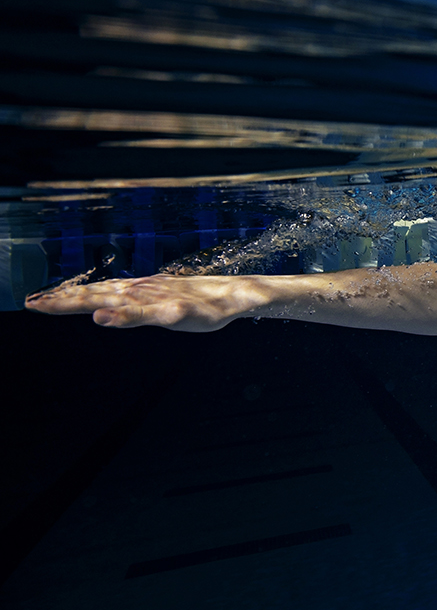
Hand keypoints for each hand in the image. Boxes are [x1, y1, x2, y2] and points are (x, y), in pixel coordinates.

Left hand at [26, 274, 267, 331]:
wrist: (233, 296)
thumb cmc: (197, 303)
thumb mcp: (160, 307)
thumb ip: (132, 309)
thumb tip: (102, 311)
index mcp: (134, 292)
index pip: (92, 293)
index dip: (63, 298)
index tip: (32, 301)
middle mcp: (140, 292)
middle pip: (95, 295)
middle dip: (62, 300)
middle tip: (30, 303)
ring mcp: (155, 300)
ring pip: (113, 300)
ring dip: (81, 302)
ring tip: (52, 305)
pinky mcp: (173, 311)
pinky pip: (144, 314)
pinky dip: (122, 315)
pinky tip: (105, 317)